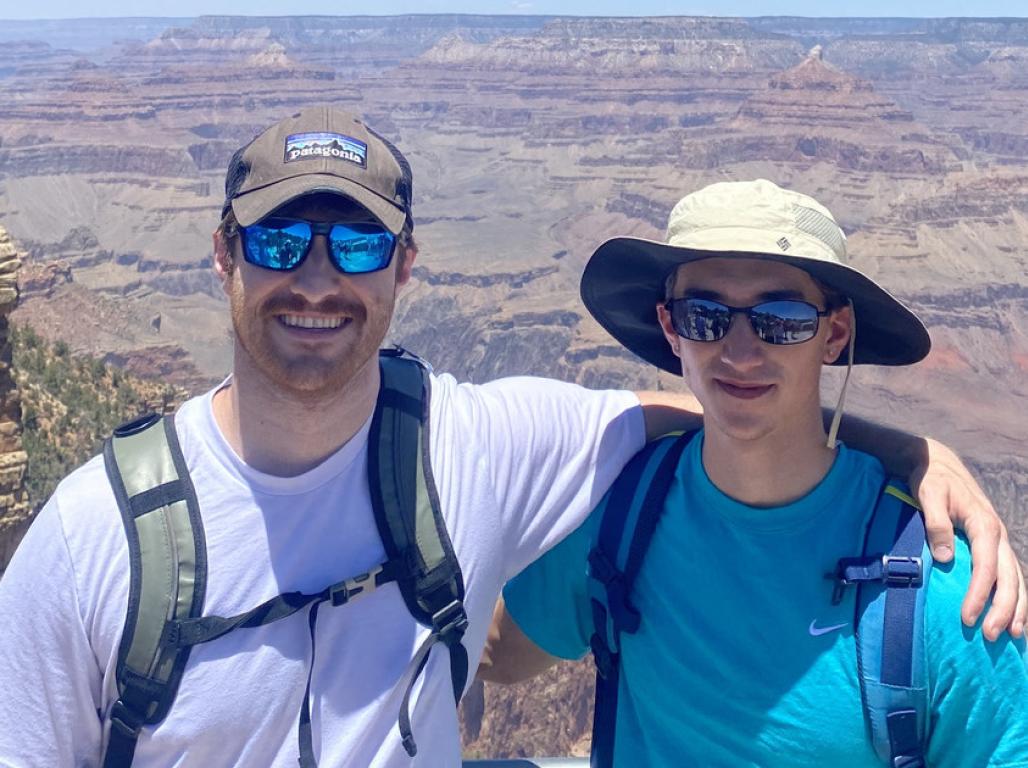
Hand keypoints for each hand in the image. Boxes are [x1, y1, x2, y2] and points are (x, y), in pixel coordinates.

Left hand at [911, 438, 1026, 640]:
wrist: (938, 464)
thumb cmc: (931, 479)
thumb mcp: (928, 494)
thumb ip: (936, 523)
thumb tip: (945, 558)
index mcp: (984, 524)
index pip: (986, 567)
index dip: (979, 594)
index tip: (968, 618)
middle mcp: (997, 534)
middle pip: (1009, 578)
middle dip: (1003, 609)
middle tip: (992, 636)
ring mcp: (998, 540)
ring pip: (1017, 579)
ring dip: (1017, 608)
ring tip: (1013, 636)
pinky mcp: (994, 545)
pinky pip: (1011, 574)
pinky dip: (1017, 597)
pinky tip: (1015, 617)